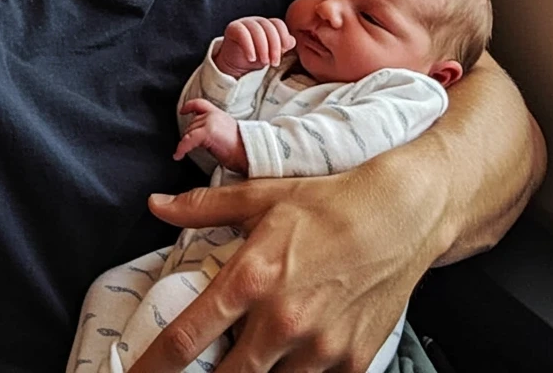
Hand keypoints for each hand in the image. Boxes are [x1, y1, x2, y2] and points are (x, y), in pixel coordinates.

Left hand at [133, 143, 449, 372]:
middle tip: (205, 363)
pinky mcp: (352, 363)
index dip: (152, 367)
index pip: (186, 339)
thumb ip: (203, 208)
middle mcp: (282, 321)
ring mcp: (320, 348)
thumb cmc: (329, 202)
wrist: (400, 214)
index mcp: (252, 278)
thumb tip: (156, 205)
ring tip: (255, 350)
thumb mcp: (262, 195)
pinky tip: (295, 354)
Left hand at [174, 99, 247, 173]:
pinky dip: (181, 148)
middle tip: (189, 147)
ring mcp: (210, 122)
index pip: (201, 104)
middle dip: (188, 135)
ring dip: (185, 142)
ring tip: (183, 152)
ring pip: (189, 131)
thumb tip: (199, 137)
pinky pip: (188, 140)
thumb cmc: (241, 149)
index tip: (183, 110)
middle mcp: (214, 115)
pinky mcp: (207, 132)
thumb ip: (213, 129)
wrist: (250, 153)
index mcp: (219, 114)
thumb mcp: (225, 133)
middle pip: (192, 122)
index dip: (189, 106)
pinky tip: (178, 155)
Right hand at [216, 17, 295, 76]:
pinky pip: (243, 34)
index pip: (278, 24)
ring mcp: (244, 22)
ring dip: (263, 48)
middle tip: (274, 62)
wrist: (235, 66)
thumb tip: (291, 41)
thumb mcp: (272, 54)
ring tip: (264, 62)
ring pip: (257, 30)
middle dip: (274, 46)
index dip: (283, 37)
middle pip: (269, 27)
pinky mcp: (233, 28)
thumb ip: (283, 46)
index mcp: (268, 25)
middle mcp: (257, 21)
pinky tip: (252, 58)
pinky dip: (249, 47)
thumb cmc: (256, 59)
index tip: (284, 51)